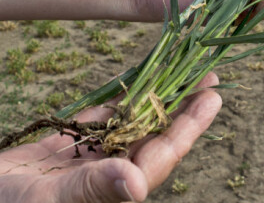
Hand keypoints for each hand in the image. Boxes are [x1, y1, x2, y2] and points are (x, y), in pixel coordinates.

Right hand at [0, 75, 220, 202]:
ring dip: (153, 100)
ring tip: (178, 72)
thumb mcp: (50, 200)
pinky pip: (98, 121)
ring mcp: (87, 161)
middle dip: (181, 107)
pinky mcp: (65, 150)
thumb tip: (138, 182)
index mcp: (115, 190)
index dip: (189, 125)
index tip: (213, 96)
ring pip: (129, 125)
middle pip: (154, 135)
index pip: (162, 153)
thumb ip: (94, 189)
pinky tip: (133, 83)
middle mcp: (108, 175)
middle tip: (208, 76)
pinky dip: (115, 101)